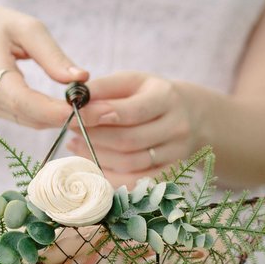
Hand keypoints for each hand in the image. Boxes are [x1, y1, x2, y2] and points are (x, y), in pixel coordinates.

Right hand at [0, 5, 89, 128]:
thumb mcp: (24, 28)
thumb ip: (52, 55)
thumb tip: (83, 78)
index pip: (24, 100)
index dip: (55, 111)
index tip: (88, 111)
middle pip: (31, 117)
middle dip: (69, 119)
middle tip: (106, 112)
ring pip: (32, 122)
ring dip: (64, 121)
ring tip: (99, 112)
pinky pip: (28, 120)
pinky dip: (52, 118)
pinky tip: (76, 112)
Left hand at [66, 71, 199, 188]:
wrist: (192, 116)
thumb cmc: (151, 95)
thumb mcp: (132, 82)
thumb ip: (104, 88)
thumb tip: (73, 100)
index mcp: (166, 98)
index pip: (131, 111)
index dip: (98, 115)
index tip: (72, 114)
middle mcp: (176, 127)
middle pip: (129, 141)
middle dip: (94, 137)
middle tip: (71, 130)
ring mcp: (175, 153)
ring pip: (129, 163)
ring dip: (97, 156)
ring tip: (76, 144)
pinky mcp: (170, 173)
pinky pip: (135, 181)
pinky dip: (109, 176)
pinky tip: (91, 164)